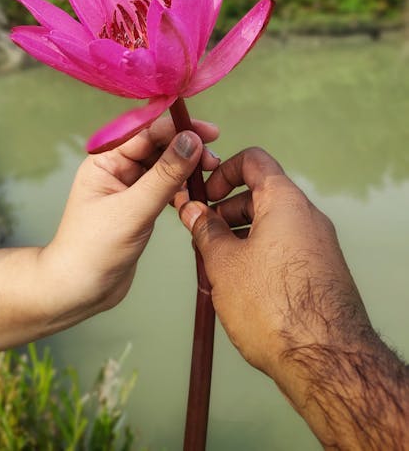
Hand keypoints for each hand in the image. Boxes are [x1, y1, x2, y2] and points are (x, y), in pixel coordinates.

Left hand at [38, 118, 219, 328]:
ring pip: (165, 167)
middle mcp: (117, 168)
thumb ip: (164, 175)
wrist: (80, 290)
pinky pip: (167, 187)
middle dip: (187, 149)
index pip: (145, 132)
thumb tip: (191, 141)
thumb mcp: (133, 210)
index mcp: (105, 159)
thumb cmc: (93, 249)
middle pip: (158, 146)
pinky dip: (182, 189)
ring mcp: (129, 187)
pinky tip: (194, 198)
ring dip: (187, 170)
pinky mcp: (140, 206)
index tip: (208, 132)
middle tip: (213, 161)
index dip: (177, 128)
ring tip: (208, 179)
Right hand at [177, 147, 408, 448]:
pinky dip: (258, 254)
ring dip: (239, 236)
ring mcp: (318, 243)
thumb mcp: (224, 262)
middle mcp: (306, 215)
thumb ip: (206, 230)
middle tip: (200, 236)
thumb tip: (195, 212)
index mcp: (284, 201)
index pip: (253, 160)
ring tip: (214, 267)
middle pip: (260, 194)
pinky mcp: (322, 269)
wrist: (325, 358)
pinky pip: (284, 247)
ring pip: (271, 224)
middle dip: (226, 211)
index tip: (205, 195)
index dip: (223, 170)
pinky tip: (239, 286)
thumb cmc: (272, 305)